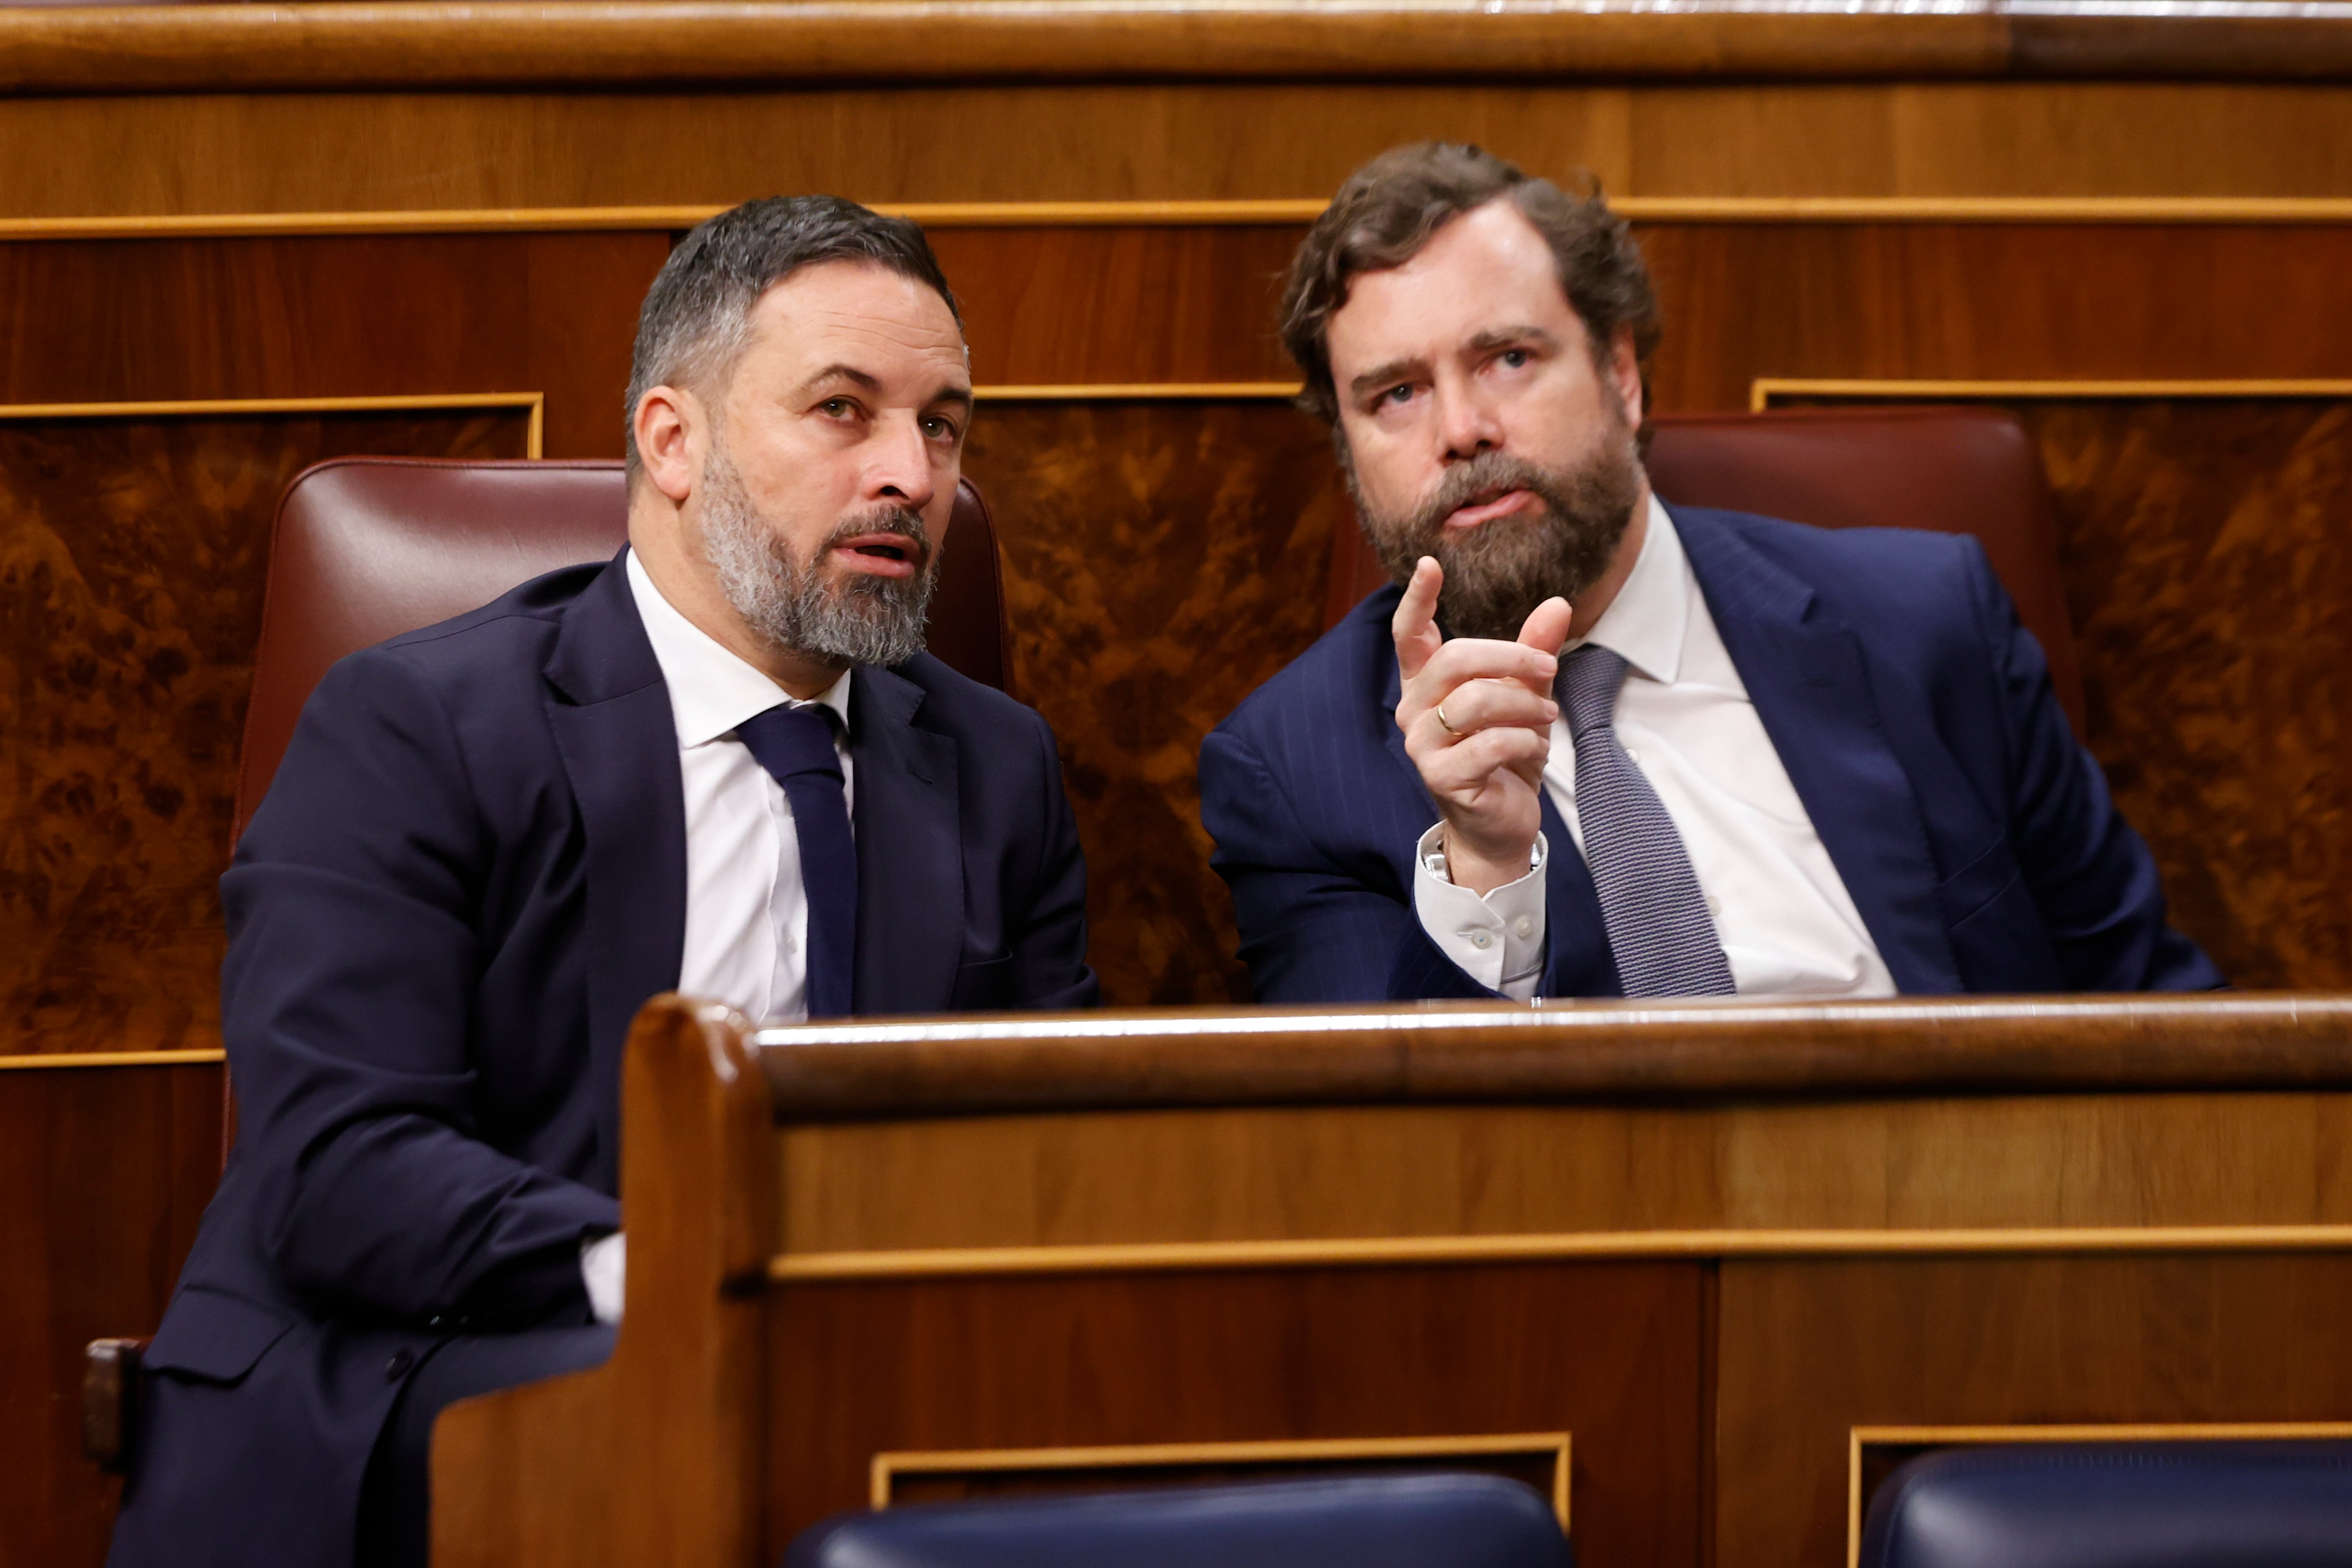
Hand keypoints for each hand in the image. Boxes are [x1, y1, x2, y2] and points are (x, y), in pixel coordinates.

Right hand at [1393, 556, 1572, 895]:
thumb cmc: (1506, 755)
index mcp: (1425, 684)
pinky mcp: (1441, 776)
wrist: (1501, 823)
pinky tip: (1533, 750)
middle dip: (1512, 657)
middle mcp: (1412, 710)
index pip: (1409, 634)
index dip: (1417, 599)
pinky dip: (1524, 741)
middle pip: (1454, 659)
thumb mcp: (1526, 696)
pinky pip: (1490, 742)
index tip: (1430, 563)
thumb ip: (1534, 653)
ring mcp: (1421, 745)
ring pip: (1476, 700)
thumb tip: (1559, 603)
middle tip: (1548, 667)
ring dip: (1525, 703)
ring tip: (1547, 716)